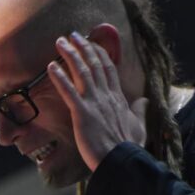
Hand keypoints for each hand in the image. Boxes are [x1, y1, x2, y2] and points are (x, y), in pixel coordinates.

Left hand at [47, 31, 146, 170]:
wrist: (120, 160)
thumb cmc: (129, 146)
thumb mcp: (139, 125)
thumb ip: (140, 110)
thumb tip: (144, 100)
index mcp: (118, 97)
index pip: (109, 69)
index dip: (99, 54)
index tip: (92, 43)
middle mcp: (106, 95)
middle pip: (94, 64)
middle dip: (83, 47)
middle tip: (73, 35)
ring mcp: (94, 102)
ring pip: (82, 72)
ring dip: (70, 54)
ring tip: (60, 42)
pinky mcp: (82, 113)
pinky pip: (69, 91)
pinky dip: (59, 77)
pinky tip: (50, 66)